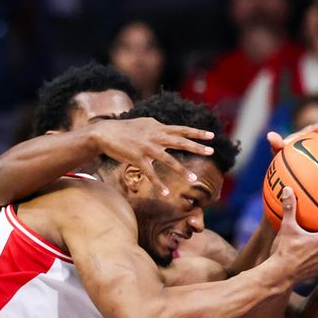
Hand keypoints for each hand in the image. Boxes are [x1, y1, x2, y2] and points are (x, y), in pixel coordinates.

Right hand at [92, 117, 214, 196]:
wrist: (105, 132)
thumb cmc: (125, 129)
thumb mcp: (145, 123)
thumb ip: (159, 127)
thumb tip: (169, 129)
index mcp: (158, 128)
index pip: (182, 130)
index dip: (197, 133)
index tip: (211, 136)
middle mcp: (155, 136)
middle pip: (180, 142)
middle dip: (196, 147)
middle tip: (211, 152)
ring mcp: (147, 147)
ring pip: (168, 160)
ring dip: (182, 170)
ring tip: (193, 179)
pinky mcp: (137, 158)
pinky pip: (150, 174)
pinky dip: (158, 184)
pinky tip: (166, 194)